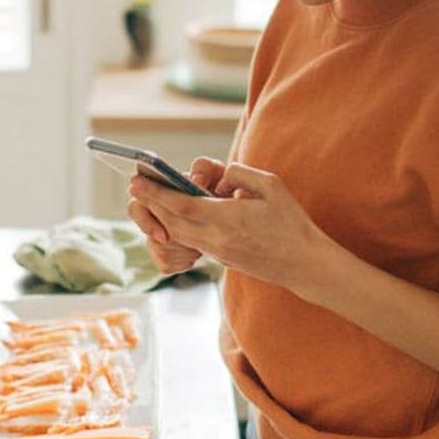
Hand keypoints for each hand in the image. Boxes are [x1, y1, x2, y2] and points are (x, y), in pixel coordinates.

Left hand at [128, 162, 329, 290]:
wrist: (303, 264)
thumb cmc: (291, 222)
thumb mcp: (271, 186)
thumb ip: (241, 174)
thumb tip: (221, 176)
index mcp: (228, 219)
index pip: (181, 206)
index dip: (156, 192)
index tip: (138, 180)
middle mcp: (217, 238)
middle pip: (172, 221)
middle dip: (151, 203)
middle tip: (134, 187)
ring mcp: (218, 251)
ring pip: (179, 233)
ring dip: (161, 216)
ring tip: (149, 198)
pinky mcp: (221, 258)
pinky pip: (191, 241)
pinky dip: (177, 227)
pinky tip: (173, 215)